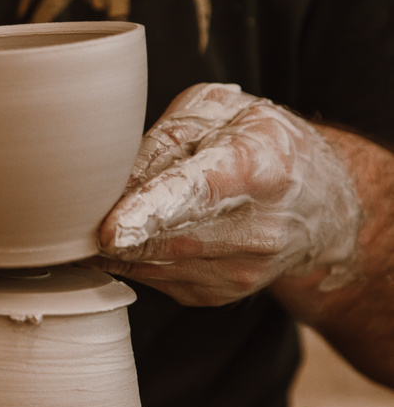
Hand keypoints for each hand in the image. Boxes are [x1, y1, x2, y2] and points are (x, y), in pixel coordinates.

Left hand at [91, 83, 361, 306]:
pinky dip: (134, 257)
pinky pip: (154, 279)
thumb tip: (112, 179)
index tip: (111, 229)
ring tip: (123, 211)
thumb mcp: (219, 112)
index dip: (149, 213)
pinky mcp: (218, 294)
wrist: (320, 199)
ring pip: (153, 263)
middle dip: (117, 227)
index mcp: (258, 168)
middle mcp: (257, 229)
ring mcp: (240, 271)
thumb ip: (164, 138)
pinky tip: (143, 233)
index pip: (196, 194)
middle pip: (167, 238)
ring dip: (121, 243)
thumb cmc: (262, 143)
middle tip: (86, 207)